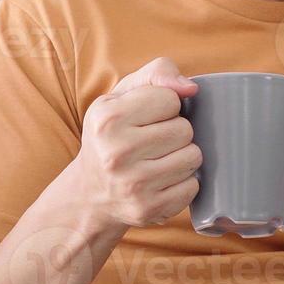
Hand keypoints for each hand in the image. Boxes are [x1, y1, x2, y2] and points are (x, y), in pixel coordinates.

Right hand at [70, 57, 201, 229]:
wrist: (90, 194)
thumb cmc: (113, 135)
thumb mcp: (122, 96)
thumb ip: (157, 74)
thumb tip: (190, 89)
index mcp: (107, 119)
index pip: (171, 99)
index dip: (165, 106)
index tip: (147, 118)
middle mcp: (116, 153)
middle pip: (184, 129)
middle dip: (175, 132)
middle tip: (152, 142)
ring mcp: (133, 185)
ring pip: (193, 157)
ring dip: (182, 156)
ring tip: (158, 160)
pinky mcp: (148, 209)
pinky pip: (193, 186)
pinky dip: (183, 182)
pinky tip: (161, 181)